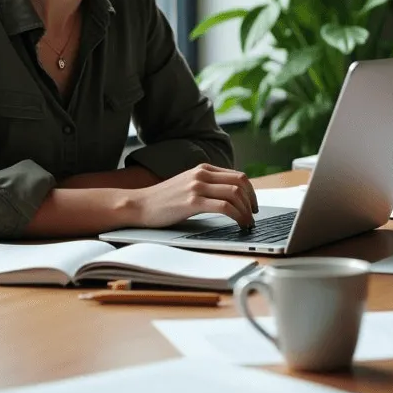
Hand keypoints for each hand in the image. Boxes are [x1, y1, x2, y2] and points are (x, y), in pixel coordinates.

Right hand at [133, 163, 258, 228]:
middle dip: (252, 200)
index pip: (238, 176)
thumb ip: (207, 185)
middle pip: (241, 182)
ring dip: (247, 211)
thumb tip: (232, 197)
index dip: (251, 192)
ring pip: (235, 194)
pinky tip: (239, 224)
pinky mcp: (192, 202)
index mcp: (203, 169)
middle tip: (254, 215)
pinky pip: (225, 207)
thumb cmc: (163, 200)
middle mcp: (202, 174)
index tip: (253, 206)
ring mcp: (197, 187)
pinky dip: (238, 216)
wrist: (138, 205)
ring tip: (248, 223)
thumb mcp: (188, 185)